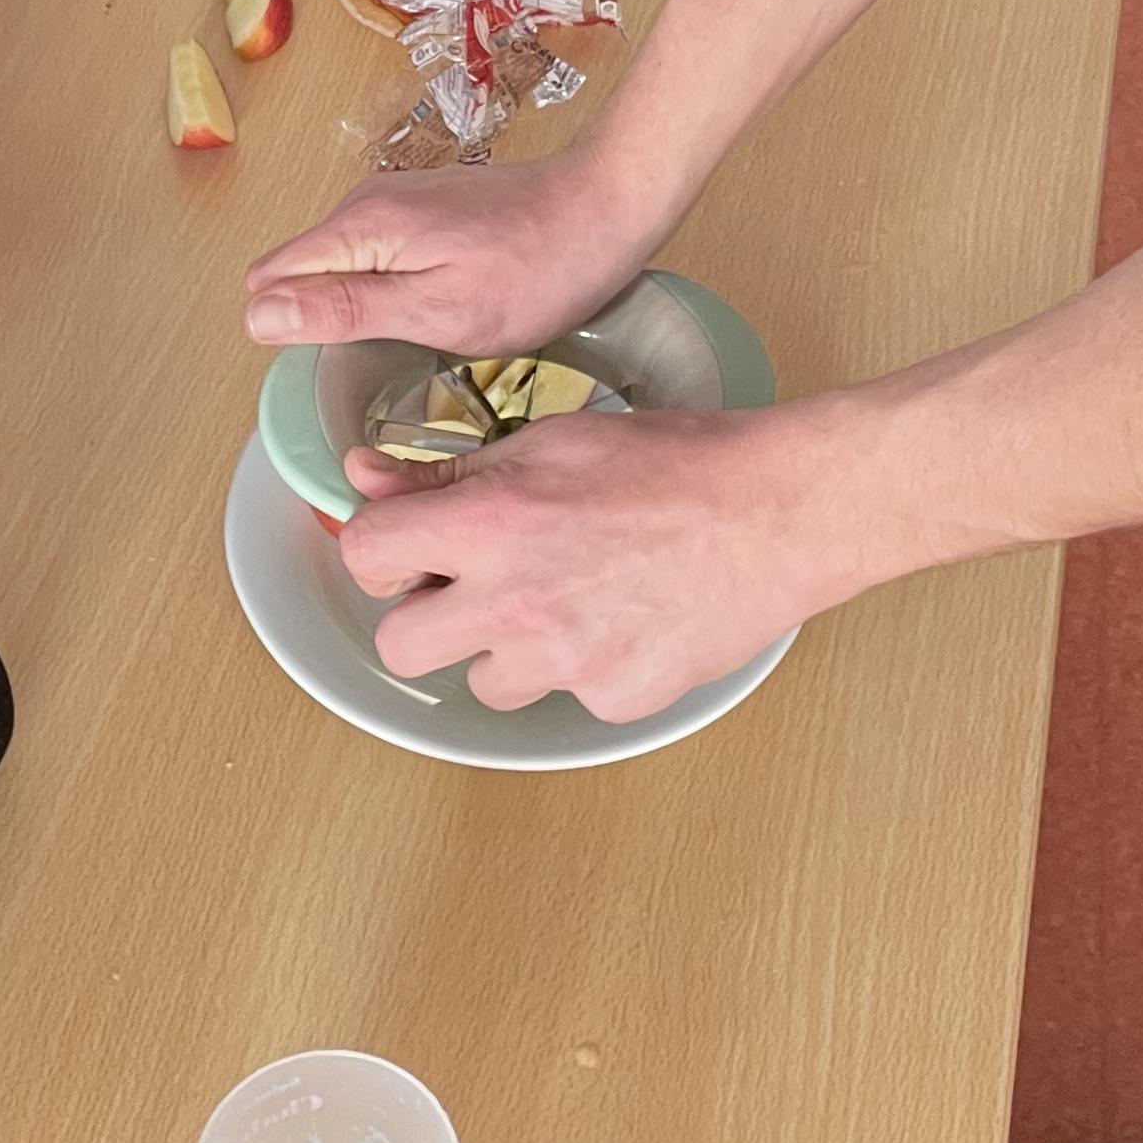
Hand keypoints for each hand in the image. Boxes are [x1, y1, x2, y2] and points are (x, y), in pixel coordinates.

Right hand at [246, 143, 661, 350]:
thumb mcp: (438, 309)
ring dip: (365, 307)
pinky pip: (379, 256)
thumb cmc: (536, 267)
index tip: (341, 367)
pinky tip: (446, 307)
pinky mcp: (426, 209)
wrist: (607, 206)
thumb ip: (345, 310)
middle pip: (300, 273)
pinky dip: (396, 288)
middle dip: (323, 321)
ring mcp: (397, 203)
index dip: (289, 332)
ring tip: (426, 335)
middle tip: (389, 356)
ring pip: (341, 267)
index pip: (268, 280)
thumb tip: (258, 315)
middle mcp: (366, 204)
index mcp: (359, 228)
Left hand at [338, 391, 868, 720]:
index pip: (366, 555)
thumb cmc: (674, 463)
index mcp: (491, 524)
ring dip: (506, 649)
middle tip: (471, 588)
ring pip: (485, 681)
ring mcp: (566, 662)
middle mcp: (516, 602)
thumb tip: (366, 474)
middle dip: (424, 617)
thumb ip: (449, 470)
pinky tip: (624, 617)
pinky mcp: (613, 700)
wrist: (776, 514)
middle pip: (400, 646)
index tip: (407, 547)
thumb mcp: (550, 441)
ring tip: (566, 597)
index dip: (381, 550)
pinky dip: (583, 665)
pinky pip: (566, 696)